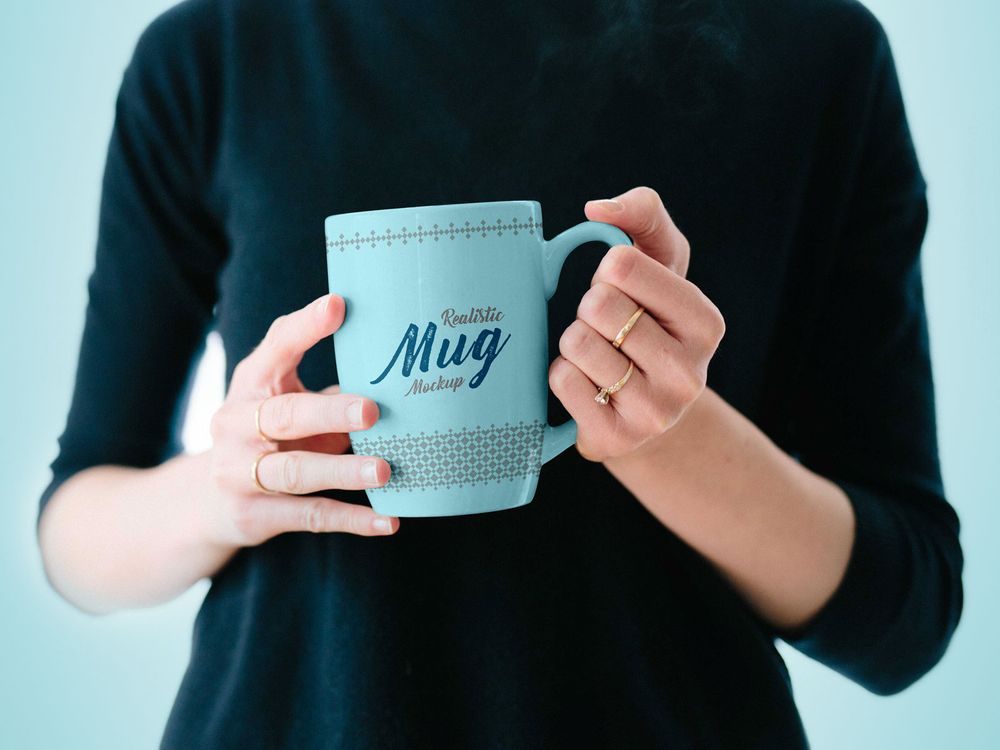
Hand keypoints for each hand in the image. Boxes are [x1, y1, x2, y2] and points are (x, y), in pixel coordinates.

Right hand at [202, 293, 398, 546]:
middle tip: (372, 410)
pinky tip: (389, 521)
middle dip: (329, 413)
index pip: (276, 348)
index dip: (305, 327)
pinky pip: (310, 516)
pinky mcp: (254, 515)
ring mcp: (239, 473)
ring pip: (296, 472)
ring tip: (385, 471)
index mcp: (251, 384)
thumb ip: (329, 385)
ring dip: (343, 471)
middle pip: (284, 416)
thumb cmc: (270, 435)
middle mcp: (236, 425)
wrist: (210, 501)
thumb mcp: (286, 399)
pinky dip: (352, 520)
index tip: (339, 305)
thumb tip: (398, 367)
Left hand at [549, 186, 725, 460]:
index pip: (622, 265)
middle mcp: (689, 372)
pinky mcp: (615, 438)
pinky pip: (562, 380)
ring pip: (576, 343)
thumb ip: (643, 215)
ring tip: (599, 357)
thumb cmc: (649, 323)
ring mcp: (654, 412)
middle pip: (597, 305)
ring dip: (574, 343)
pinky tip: (587, 385)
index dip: (608, 270)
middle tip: (608, 328)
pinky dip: (562, 374)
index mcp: (706, 323)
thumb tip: (597, 209)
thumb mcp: (661, 264)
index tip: (621, 288)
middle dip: (589, 309)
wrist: (647, 412)